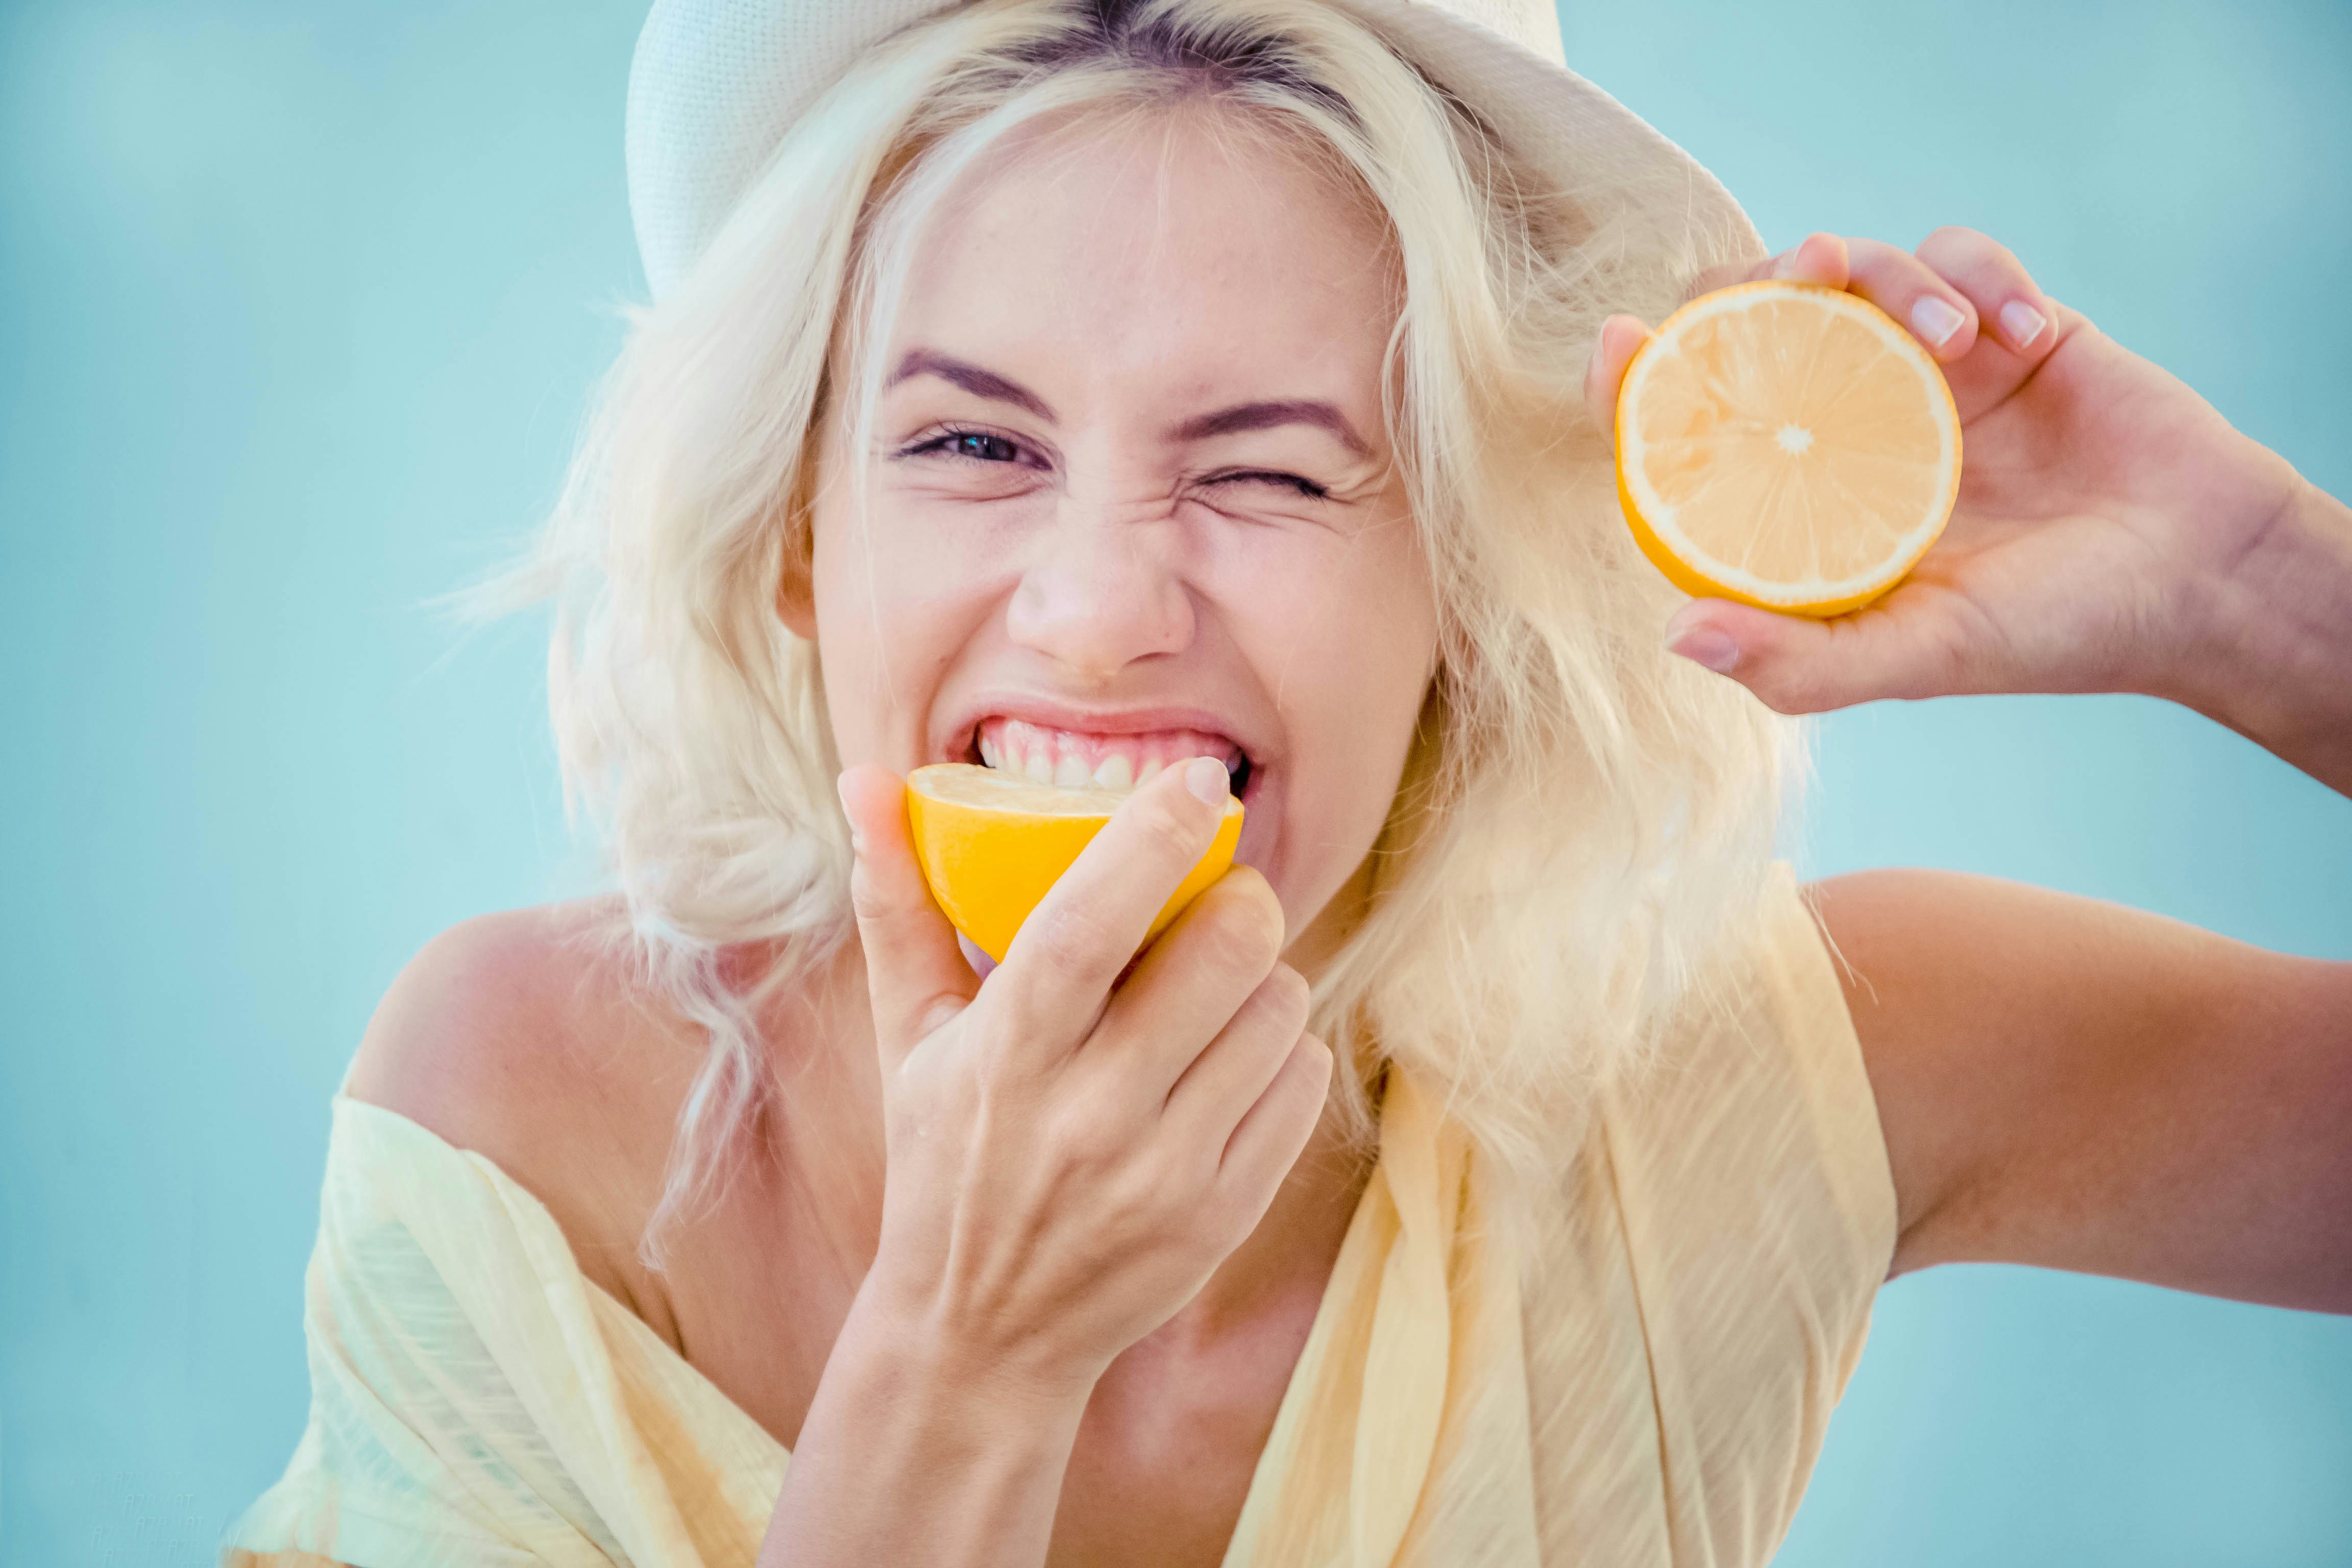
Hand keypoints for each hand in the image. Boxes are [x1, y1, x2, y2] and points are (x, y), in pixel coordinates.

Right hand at [834, 758, 1332, 1402]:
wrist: (980, 1337)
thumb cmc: (944, 1163)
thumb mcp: (909, 1039)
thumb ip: (896, 904)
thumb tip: (865, 779)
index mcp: (1004, 1056)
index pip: (1089, 923)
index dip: (1154, 839)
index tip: (1200, 782)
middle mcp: (1086, 1116)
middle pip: (1217, 956)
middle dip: (1242, 900)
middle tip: (1224, 896)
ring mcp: (1162, 1173)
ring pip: (1275, 1014)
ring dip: (1265, 978)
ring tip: (1220, 989)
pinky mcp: (1221, 1217)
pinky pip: (1301, 1086)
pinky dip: (1283, 1051)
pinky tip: (1235, 1060)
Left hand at [1582, 228, 2318, 718]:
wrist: (2198, 582)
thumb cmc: (2049, 631)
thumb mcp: (1916, 657)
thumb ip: (1799, 661)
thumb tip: (1675, 636)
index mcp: (1806, 496)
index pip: (1691, 425)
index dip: (1641, 382)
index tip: (1616, 342)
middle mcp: (1847, 422)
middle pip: (1752, 317)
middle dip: (1754, 282)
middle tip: (1801, 277)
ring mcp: (1924, 370)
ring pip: (1855, 269)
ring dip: (1890, 281)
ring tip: (1951, 340)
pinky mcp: (2006, 325)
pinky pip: (1961, 256)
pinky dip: (1981, 277)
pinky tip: (2024, 338)